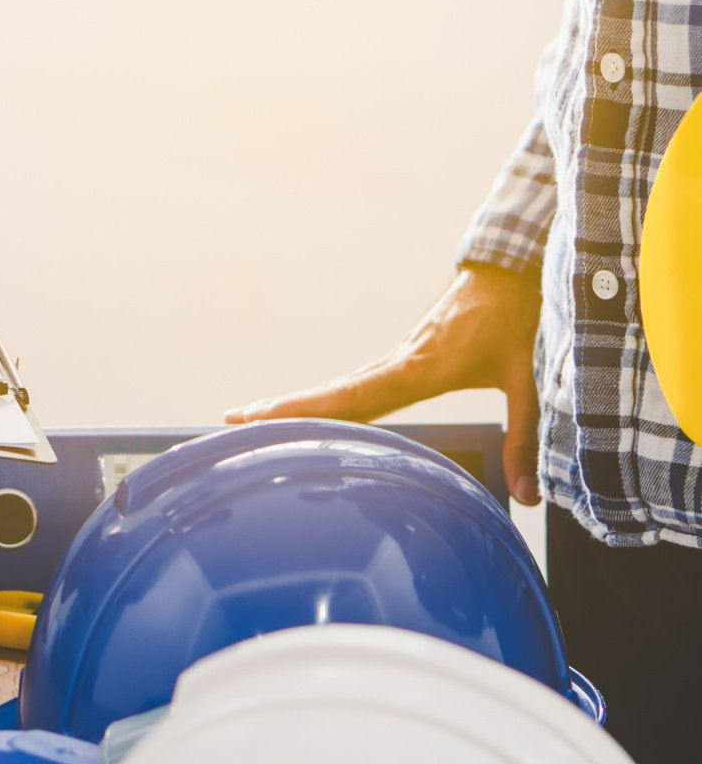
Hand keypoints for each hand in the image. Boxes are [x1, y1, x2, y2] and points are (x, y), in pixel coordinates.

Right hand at [223, 264, 543, 505]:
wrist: (510, 268)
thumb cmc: (517, 319)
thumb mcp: (527, 377)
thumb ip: (526, 435)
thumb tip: (530, 495)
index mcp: (418, 369)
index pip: (352, 396)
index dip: (306, 409)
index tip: (261, 416)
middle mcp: (397, 363)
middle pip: (330, 393)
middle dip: (281, 409)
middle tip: (233, 422)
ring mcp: (398, 358)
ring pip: (339, 387)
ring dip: (298, 403)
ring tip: (255, 419)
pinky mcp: (405, 357)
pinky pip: (357, 384)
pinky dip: (328, 398)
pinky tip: (316, 410)